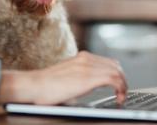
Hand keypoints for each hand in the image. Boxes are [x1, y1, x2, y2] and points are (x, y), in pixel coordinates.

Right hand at [0, 51, 127, 105]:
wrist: (33, 85)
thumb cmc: (44, 87)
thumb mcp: (66, 77)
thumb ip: (78, 78)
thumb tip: (84, 88)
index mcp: (81, 57)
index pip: (108, 61)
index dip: (116, 74)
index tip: (118, 86)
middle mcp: (86, 58)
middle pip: (116, 65)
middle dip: (122, 80)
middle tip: (122, 93)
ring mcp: (88, 66)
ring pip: (117, 71)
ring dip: (123, 85)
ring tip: (121, 97)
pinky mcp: (88, 77)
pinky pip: (114, 79)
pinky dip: (121, 89)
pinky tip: (118, 98)